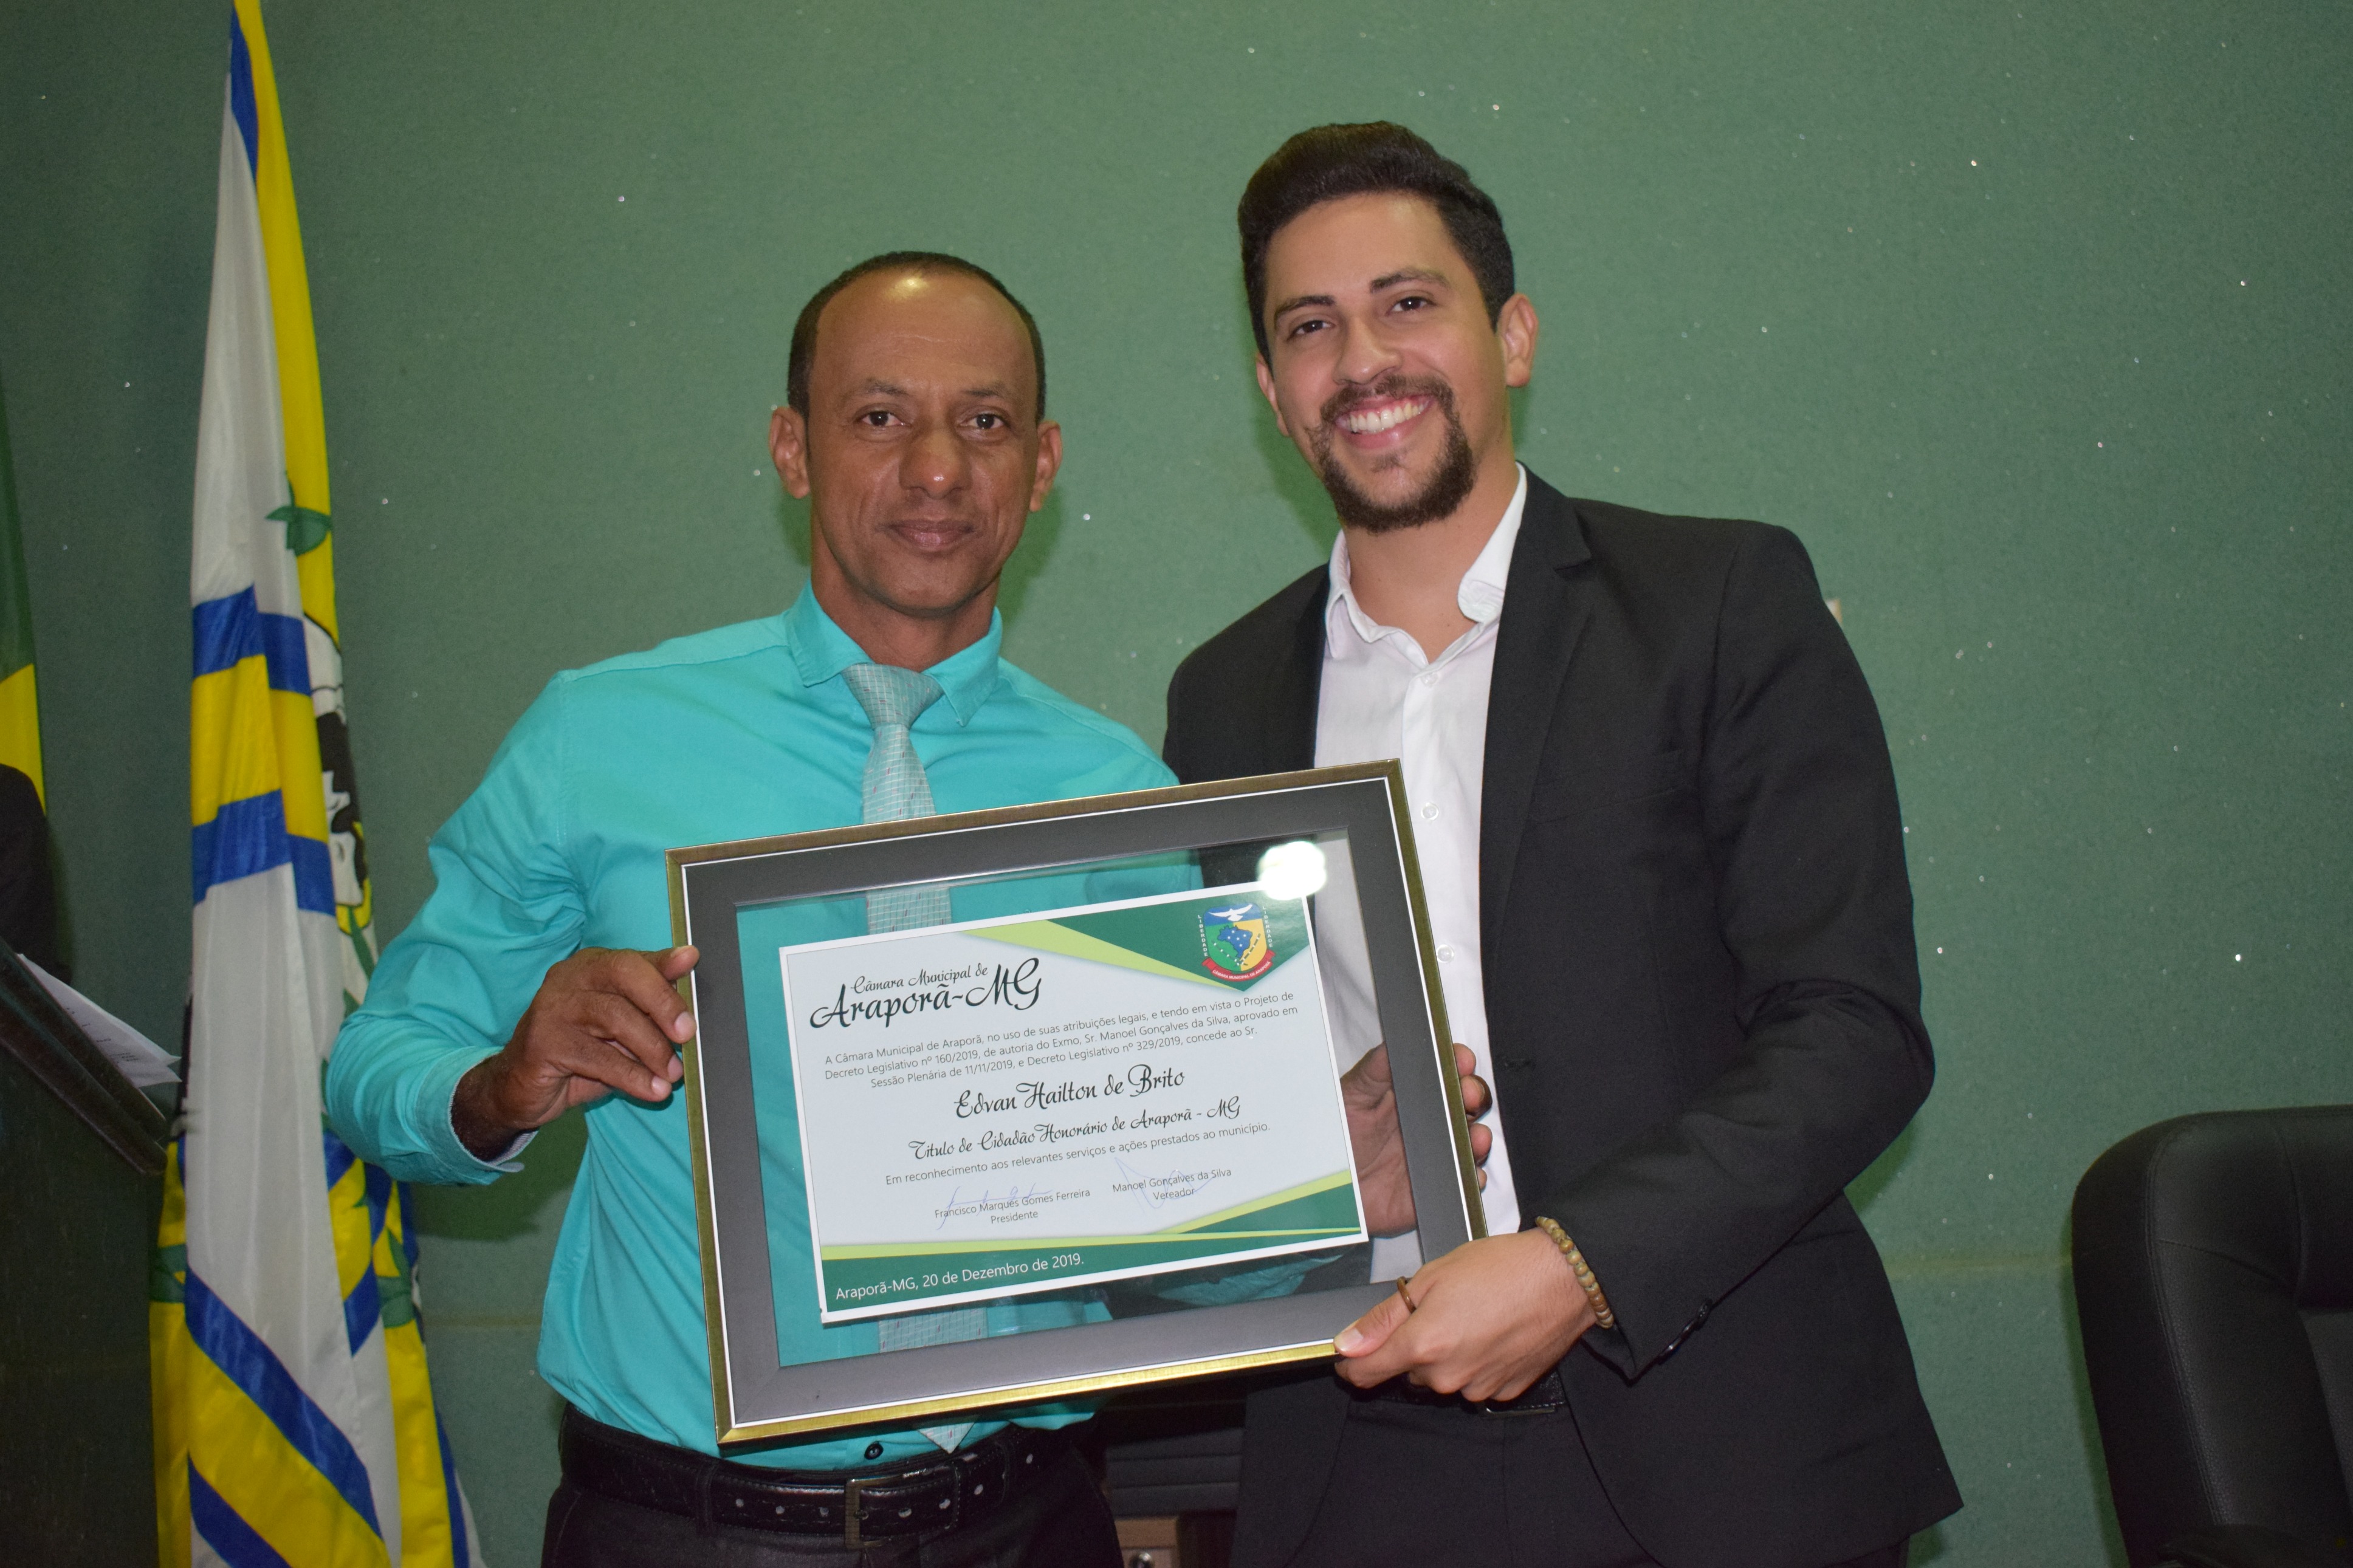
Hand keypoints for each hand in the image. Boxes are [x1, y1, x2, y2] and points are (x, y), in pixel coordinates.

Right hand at [452, 946, 697, 1159]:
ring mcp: (552, 1008)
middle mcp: (569, 978)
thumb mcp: (619, 1029)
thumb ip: (649, 1009)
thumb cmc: (581, 1051)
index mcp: (591, 966)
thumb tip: (688, 999)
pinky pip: (597, 1057)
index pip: (632, 959)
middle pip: (622, 975)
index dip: (662, 962)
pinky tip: (652, 1091)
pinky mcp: (542, 1042)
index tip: (690, 960)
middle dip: (661, 1003)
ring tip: (673, 1074)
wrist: (519, 1088)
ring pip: (613, 1017)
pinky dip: (632, 1076)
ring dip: (652, 1048)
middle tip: (687, 1035)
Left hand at [1332, 1230, 1592, 1401]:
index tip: (1353, 1352)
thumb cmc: (1500, 1268)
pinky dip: (1476, 1362)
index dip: (1354, 1362)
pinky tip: (1492, 1333)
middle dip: (1414, 1346)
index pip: (1366, 1373)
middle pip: (1408, 1372)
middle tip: (1439, 1309)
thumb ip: (1384, 1317)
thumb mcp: (1430, 1278)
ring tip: (1472, 1317)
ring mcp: (1478, 1388)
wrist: (1562, 1279)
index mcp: (1423, 1345)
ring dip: (1447, 1355)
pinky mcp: (1505, 1391)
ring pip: (1443, 1378)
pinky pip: (1475, 1382)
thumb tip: (1348, 1344)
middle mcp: (1448, 1376)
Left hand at [1342, 1042, 1492, 1235]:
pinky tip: (1469, 1173)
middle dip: (1475, 1095)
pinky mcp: (1437, 1187)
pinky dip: (1473, 1178)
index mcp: (1411, 1095)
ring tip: (1476, 1137)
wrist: (1329, 1191)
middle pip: (1466, 1103)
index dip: (1458, 1064)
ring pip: (1471, 1142)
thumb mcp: (1352, 1098)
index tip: (1462, 1061)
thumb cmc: (1338, 1141)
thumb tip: (1396, 1042)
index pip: (1445, 1072)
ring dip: (1480, 1137)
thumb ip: (1375, 1070)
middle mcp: (1429, 1124)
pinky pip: (1465, 1182)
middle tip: (1468, 1096)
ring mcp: (1436, 1155)